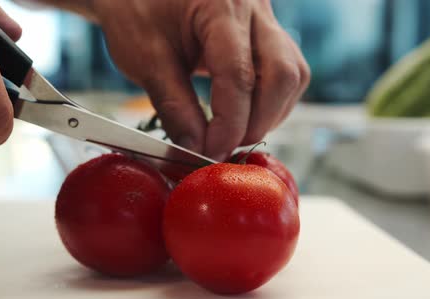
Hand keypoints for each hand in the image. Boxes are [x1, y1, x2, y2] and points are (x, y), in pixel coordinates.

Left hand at [92, 0, 309, 159]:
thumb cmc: (137, 8)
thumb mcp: (144, 57)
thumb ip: (173, 105)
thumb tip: (196, 148)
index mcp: (221, 6)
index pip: (239, 76)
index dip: (228, 125)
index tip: (209, 153)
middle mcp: (253, 8)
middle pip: (283, 75)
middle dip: (256, 122)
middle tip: (223, 148)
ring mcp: (264, 18)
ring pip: (292, 75)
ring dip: (268, 114)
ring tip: (232, 133)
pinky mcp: (265, 32)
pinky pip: (286, 71)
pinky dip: (269, 102)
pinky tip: (242, 114)